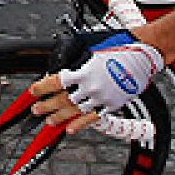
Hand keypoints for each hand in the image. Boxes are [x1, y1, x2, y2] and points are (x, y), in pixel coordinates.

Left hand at [31, 32, 163, 130]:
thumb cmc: (116, 46)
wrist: (142, 54)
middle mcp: (90, 86)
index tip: (32, 91)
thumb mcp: (86, 45)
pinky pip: (94, 117)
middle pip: (62, 99)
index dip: (42, 88)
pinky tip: (70, 128)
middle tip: (35, 110)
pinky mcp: (113, 104)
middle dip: (46, 106)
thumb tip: (58, 66)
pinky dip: (81, 124)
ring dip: (60, 117)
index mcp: (82, 71)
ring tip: (49, 121)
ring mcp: (102, 97)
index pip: (55, 82)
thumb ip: (71, 57)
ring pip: (76, 111)